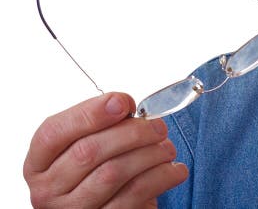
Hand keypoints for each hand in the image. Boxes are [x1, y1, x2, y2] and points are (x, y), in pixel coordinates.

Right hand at [23, 92, 188, 207]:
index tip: (123, 102)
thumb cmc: (99, 169)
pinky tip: (173, 170)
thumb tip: (122, 104)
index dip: (90, 113)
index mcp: (40, 163)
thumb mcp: (90, 144)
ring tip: (167, 147)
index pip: (54, 133)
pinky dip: (161, 177)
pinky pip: (134, 195)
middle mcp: (48, 190)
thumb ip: (101, 123)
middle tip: (157, 126)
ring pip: (113, 173)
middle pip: (88, 151)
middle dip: (131, 132)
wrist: (109, 207)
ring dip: (150, 154)